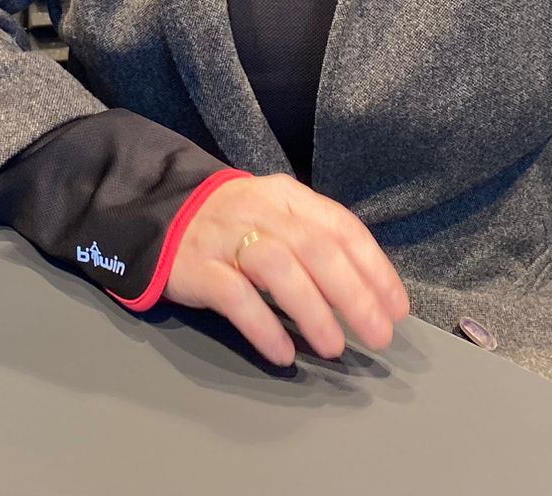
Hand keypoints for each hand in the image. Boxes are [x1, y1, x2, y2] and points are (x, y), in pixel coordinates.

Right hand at [162, 173, 409, 365]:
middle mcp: (260, 212)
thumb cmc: (230, 225)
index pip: (341, 227)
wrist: (156, 214)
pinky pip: (235, 296)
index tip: (395, 307)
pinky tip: (282, 352)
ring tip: (334, 346)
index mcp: (287, 198)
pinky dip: (263, 326)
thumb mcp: (275, 216)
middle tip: (377, 335)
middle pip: (316, 248)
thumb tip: (367, 290)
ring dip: (313, 310)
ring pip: (279, 268)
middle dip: (354, 295)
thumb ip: (314, 240)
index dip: (374, 268)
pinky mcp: (196, 267)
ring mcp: (226, 238)